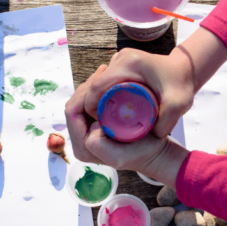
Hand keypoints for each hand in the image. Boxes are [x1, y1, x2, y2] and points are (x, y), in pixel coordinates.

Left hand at [66, 65, 189, 185]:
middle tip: (103, 70)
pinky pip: (90, 104)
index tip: (102, 79)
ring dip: (91, 87)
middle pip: (74, 106)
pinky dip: (97, 92)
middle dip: (86, 87)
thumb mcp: (120, 155)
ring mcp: (87, 132)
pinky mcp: (95, 126)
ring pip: (81, 103)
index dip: (83, 94)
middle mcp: (80, 141)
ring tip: (105, 71)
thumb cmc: (141, 153)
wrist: (153, 153)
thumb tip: (92, 126)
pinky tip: (108, 80)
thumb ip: (100, 145)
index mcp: (83, 147)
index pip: (73, 113)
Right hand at [83, 47, 196, 138]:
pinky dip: (101, 97)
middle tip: (98, 127)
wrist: (186, 69)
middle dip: (91, 107)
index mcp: (130, 64)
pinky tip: (106, 112)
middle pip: (93, 85)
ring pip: (97, 84)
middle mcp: (121, 58)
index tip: (98, 125)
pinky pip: (103, 83)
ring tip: (102, 121)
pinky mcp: (120, 65)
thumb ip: (166, 123)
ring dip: (95, 102)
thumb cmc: (182, 85)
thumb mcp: (178, 105)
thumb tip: (149, 138)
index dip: (92, 107)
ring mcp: (120, 60)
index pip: (98, 86)